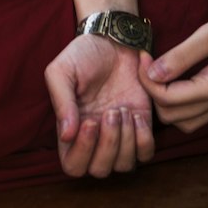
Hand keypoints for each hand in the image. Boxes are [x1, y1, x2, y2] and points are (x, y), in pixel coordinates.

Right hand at [45, 34, 154, 177]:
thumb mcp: (62, 71)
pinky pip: (146, 153)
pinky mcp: (142, 125)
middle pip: (100, 170)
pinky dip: (143, 139)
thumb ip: (61, 102)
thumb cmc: (83, 54)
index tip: (89, 121)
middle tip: (110, 112)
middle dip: (107, 145)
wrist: (113, 37)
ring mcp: (121, 134)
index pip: (73, 166)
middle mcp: (96, 138)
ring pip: (124, 166)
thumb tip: (66, 136)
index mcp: (73, 129)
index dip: (82, 153)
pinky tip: (136, 114)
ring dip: (125, 141)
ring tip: (122, 110)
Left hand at [137, 2, 207, 134]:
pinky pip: (194, 117)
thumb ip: (182, 55)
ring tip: (157, 75)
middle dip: (152, 93)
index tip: (141, 55)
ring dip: (164, 104)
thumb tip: (153, 73)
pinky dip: (178, 107)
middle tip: (146, 64)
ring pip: (183, 123)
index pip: (167, 98)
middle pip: (171, 117)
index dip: (147, 79)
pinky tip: (172, 82)